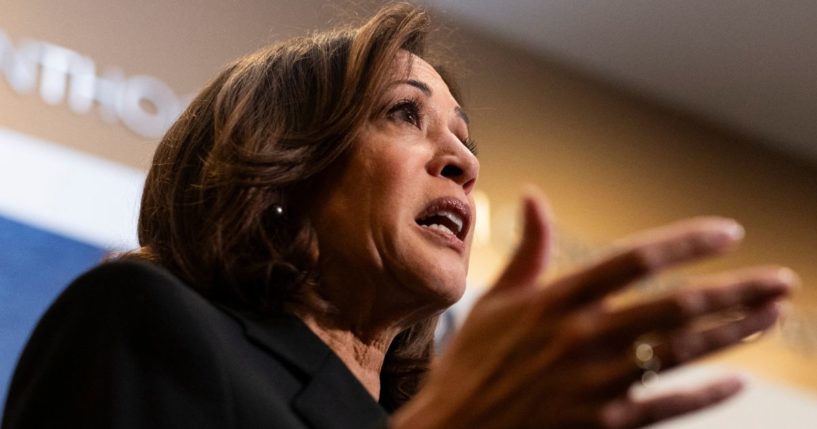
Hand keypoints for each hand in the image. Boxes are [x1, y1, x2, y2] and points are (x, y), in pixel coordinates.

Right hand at [393, 190, 794, 428]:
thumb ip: (527, 250)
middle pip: (675, 306)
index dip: (686, 242)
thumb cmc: (472, 363)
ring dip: (733, 334)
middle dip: (735, 291)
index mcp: (556, 301)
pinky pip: (667, 406)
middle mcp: (581, 337)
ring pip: (680, 352)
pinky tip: (736, 382)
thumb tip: (535, 195)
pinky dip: (705, 393)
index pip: (634, 260)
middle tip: (781, 280)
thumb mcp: (494, 301)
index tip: (728, 233)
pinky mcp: (602, 424)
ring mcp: (595, 382)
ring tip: (771, 317)